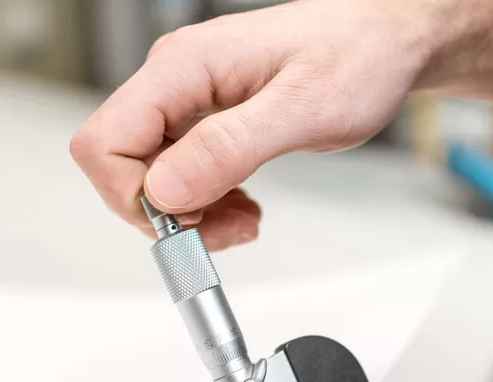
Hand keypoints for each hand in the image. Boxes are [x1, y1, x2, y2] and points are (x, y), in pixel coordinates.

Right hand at [70, 0, 441, 250]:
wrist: (387, 43)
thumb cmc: (357, 58)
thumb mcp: (300, 110)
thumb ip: (229, 148)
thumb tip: (166, 190)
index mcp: (184, 70)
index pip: (106, 143)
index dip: (135, 197)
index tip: (191, 221)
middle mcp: (178, 83)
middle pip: (123, 167)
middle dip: (168, 214)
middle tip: (229, 227)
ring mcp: (193, 103)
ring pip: (155, 177)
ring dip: (193, 215)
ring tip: (246, 218)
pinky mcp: (213, 122)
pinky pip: (186, 174)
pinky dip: (209, 203)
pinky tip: (244, 205)